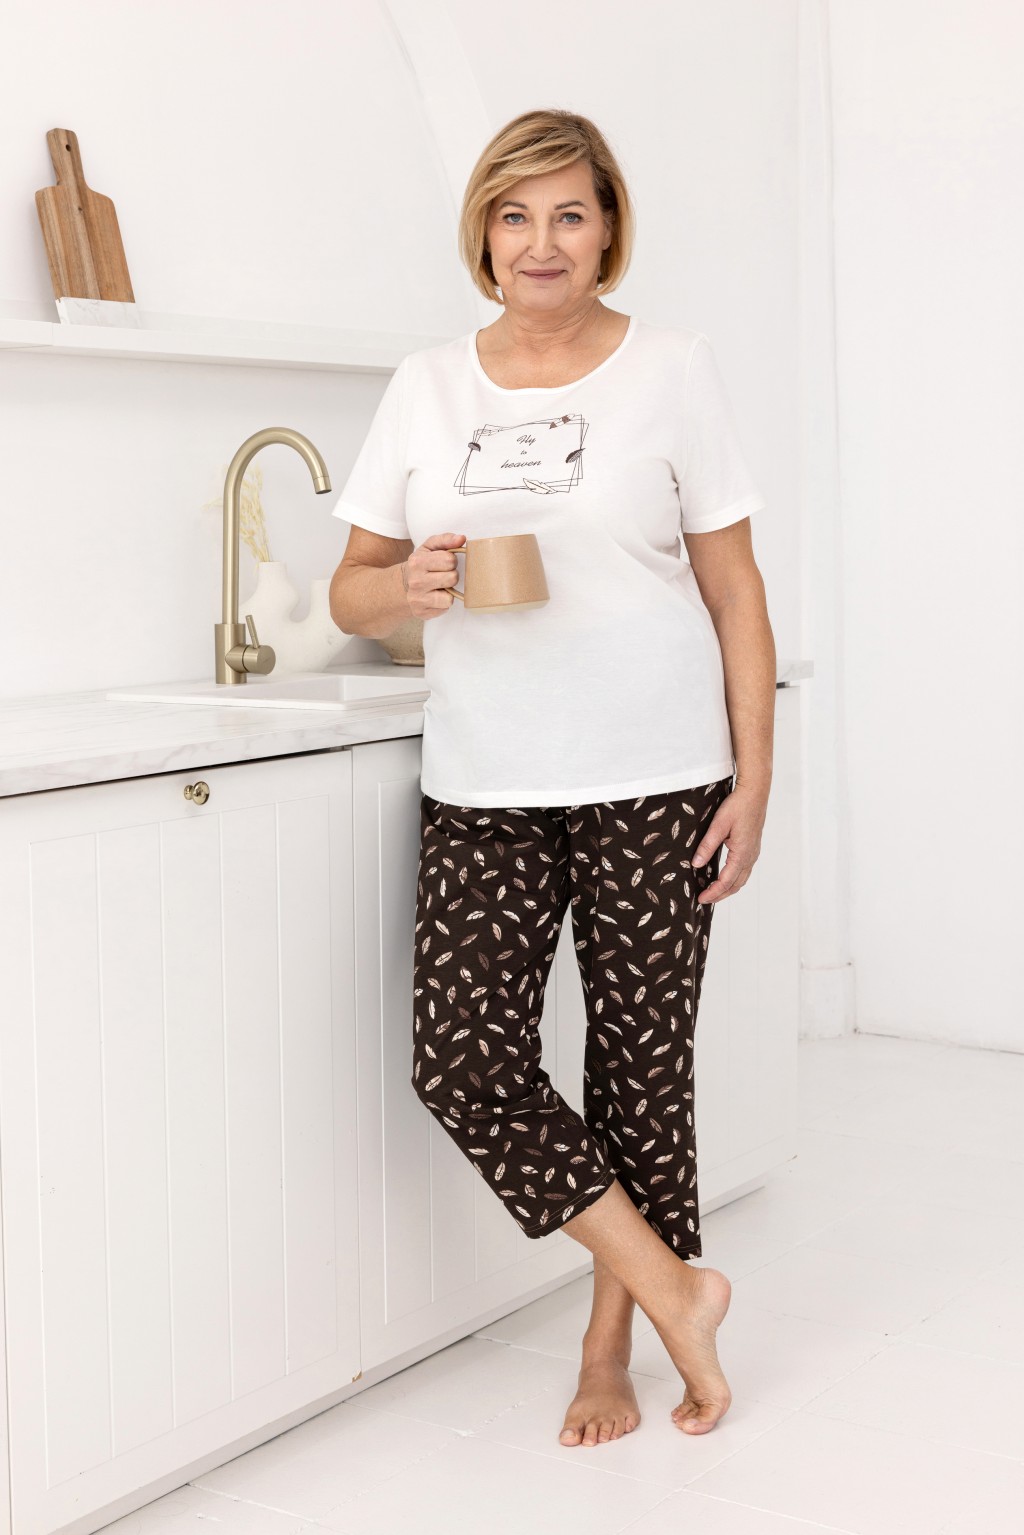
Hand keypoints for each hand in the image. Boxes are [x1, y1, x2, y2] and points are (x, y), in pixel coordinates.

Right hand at [401, 533, 466, 619]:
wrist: (401, 586)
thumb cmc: (421, 565)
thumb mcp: (429, 547)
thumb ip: (446, 540)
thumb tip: (462, 538)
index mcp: (417, 562)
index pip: (449, 560)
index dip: (451, 561)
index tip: (444, 563)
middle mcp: (416, 581)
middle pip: (452, 578)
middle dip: (451, 576)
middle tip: (442, 575)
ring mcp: (418, 599)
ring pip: (450, 597)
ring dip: (448, 592)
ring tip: (439, 587)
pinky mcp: (422, 613)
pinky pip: (445, 608)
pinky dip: (443, 603)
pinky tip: (435, 597)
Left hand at [691, 782, 769, 903]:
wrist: (755, 792)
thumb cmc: (738, 806)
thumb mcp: (719, 825)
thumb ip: (707, 845)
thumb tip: (696, 864)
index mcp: (742, 853)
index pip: (726, 881)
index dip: (713, 892)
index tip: (701, 899)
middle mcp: (750, 856)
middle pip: (736, 884)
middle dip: (721, 894)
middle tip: (705, 900)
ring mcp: (753, 852)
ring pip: (741, 878)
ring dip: (728, 888)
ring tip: (714, 892)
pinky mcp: (753, 846)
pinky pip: (744, 869)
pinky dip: (734, 878)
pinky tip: (725, 876)